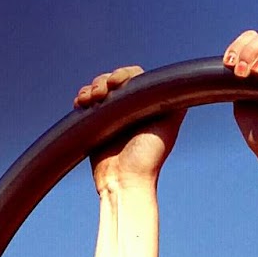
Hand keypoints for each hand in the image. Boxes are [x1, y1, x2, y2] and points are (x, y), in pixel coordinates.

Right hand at [74, 65, 183, 189]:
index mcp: (147, 106)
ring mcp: (113, 116)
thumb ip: (174, 103)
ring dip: (91, 89)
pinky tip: (81, 103)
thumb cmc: (148, 158)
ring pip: (99, 89)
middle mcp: (131, 109)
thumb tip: (177, 81)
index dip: (123, 75)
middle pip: (114, 80)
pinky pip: (87, 103)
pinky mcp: (96, 125)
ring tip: (88, 100)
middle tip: (100, 94)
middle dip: (104, 81)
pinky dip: (82, 99)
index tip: (116, 83)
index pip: (134, 78)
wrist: (124, 181)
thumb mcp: (168, 126)